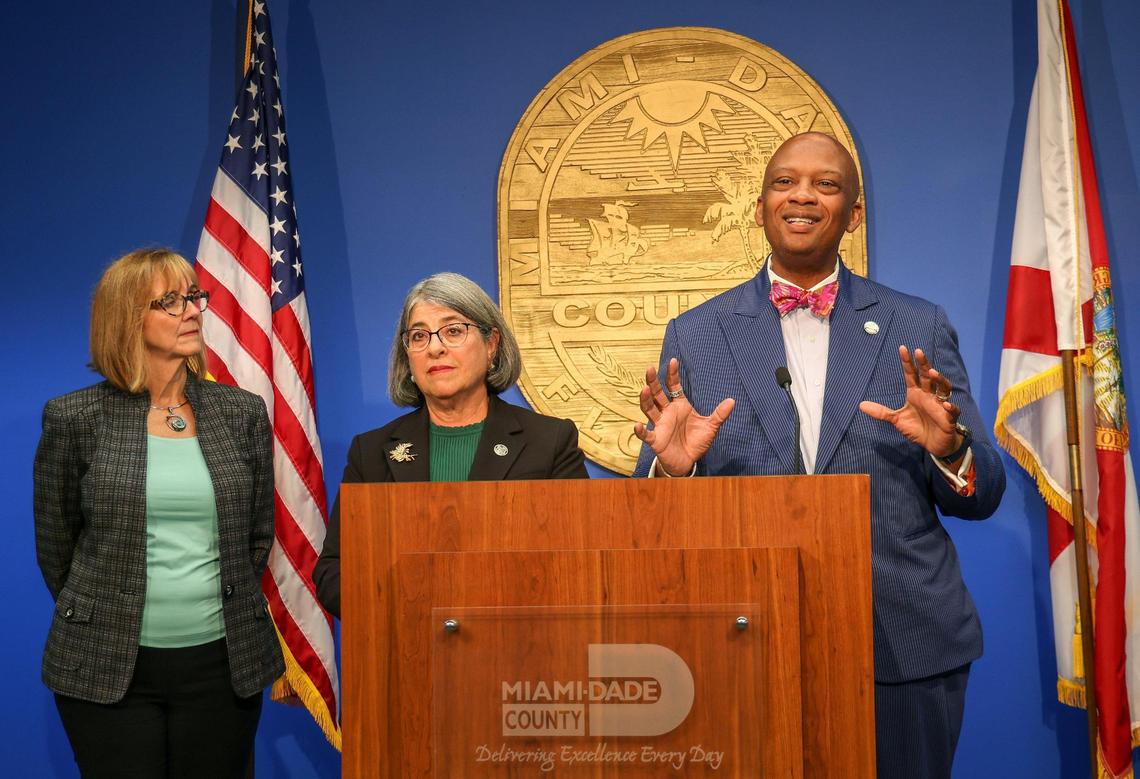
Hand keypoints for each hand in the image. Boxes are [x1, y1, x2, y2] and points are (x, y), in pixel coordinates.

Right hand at [633, 358, 734, 475]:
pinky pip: (647, 434)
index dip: (672, 374)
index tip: (673, 361)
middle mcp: (667, 413)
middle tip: (650, 369)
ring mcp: (660, 425)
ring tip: (645, 389)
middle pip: (657, 394)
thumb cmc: (696, 442)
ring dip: (646, 400)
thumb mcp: (710, 427)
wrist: (688, 462)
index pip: (674, 387)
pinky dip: (641, 431)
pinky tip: (637, 425)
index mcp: (680, 406)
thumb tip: (732, 400)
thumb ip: (719, 414)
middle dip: (653, 382)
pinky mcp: (656, 440)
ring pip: (649, 409)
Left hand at [858, 346, 963, 459]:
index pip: (912, 374)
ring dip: (939, 379)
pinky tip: (945, 404)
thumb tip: (860, 405)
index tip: (902, 348)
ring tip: (932, 373)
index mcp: (916, 393)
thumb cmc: (917, 429)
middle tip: (918, 352)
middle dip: (924, 364)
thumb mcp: (897, 420)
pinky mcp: (949, 418)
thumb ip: (881, 412)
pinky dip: (950, 406)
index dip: (908, 362)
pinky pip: (952, 410)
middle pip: (928, 376)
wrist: (934, 445)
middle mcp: (929, 395)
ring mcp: (940, 405)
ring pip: (944, 388)